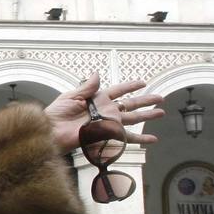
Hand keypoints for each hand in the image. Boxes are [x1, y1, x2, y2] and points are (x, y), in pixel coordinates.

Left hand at [44, 74, 164, 153]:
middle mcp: (105, 111)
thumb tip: (97, 74)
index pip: (118, 91)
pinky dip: (139, 139)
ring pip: (132, 119)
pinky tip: (151, 139)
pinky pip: (126, 137)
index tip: (142, 83)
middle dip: (145, 101)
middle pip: (130, 105)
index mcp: (97, 99)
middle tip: (160, 98)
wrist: (52, 131)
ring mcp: (108, 123)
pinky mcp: (108, 135)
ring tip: (161, 113)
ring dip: (147, 116)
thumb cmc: (57, 114)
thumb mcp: (71, 96)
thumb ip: (87, 87)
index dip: (130, 86)